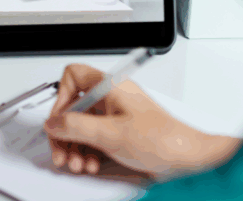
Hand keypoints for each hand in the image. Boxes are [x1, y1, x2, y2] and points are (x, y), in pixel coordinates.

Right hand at [43, 64, 242, 180]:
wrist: (188, 159)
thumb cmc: (163, 140)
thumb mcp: (111, 134)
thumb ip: (76, 126)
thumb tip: (53, 123)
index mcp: (111, 86)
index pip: (74, 77)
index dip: (62, 99)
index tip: (59, 120)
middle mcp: (112, 97)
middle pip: (74, 107)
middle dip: (64, 132)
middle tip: (61, 151)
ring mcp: (115, 115)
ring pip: (81, 125)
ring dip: (74, 146)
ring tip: (76, 163)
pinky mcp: (120, 132)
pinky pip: (93, 138)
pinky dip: (87, 151)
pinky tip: (89, 163)